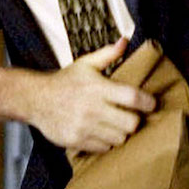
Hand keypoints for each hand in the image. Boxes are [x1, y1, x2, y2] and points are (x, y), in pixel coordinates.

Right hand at [27, 38, 155, 151]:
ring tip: (116, 124)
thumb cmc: (65, 81)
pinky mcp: (77, 140)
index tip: (151, 104)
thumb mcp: (85, 64)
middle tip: (132, 116)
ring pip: (119, 138)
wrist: (36, 99)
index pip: (132, 98)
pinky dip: (107, 142)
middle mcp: (92, 109)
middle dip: (135, 120)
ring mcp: (84, 127)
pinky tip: (102, 132)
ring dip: (121, 132)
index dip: (147, 102)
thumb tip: (125, 41)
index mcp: (98, 88)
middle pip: (130, 123)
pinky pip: (104, 148)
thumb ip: (107, 54)